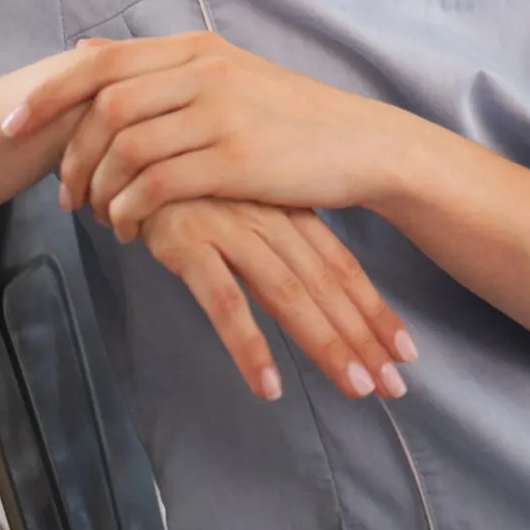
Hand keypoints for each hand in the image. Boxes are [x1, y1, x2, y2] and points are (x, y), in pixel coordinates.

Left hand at [2, 32, 401, 236]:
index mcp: (196, 49)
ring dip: (100, 189)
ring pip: (126, 147)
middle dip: (69, 155)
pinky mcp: (237, 158)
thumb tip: (86, 51)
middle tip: (64, 197)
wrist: (360, 143)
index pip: (100, 64)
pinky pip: (158, 184)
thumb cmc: (288, 117)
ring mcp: (222, 112)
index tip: (12, 129)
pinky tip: (134, 229)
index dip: (47, 96)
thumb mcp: (226, 74)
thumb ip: (157, 66)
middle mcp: (205, 71)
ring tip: (102, 217)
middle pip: (104, 106)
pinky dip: (132, 210)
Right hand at [139, 199, 416, 403]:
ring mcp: (231, 227)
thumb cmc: (187, 182)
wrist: (126, 142)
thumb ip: (278, 245)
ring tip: (355, 386)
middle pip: (327, 285)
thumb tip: (314, 295)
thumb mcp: (244, 204)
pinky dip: (249, 344)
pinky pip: (225, 302)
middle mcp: (270, 218)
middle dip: (364, 337)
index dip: (374, 309)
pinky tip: (268, 383)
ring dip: (325, 343)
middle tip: (394, 384)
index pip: (342, 266)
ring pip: (289, 294)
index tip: (403, 350)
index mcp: (288, 210)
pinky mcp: (188, 241)